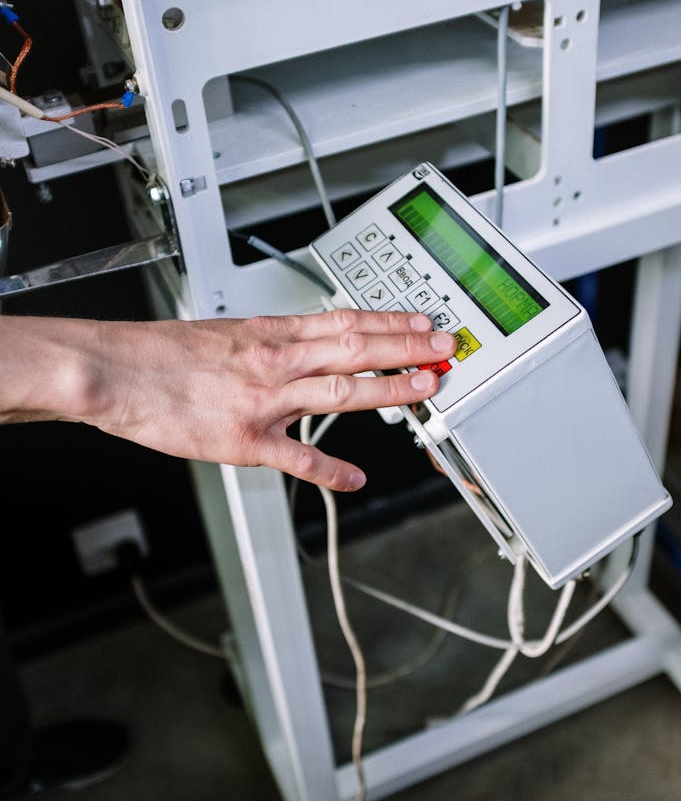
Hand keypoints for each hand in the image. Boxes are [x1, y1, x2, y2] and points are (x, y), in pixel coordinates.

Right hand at [1, 310, 455, 490]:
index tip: (421, 320)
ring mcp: (263, 401)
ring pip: (340, 392)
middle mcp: (275, 361)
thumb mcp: (224, 332)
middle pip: (355, 349)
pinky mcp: (243, 441)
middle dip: (407, 347)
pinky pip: (295, 458)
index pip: (344, 322)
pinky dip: (329, 470)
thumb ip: (268, 342)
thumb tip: (301, 344)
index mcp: (269, 333)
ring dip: (388, 389)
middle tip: (447, 345)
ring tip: (426, 387)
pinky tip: (356, 480)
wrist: (114, 370)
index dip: (389, 322)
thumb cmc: (161, 353)